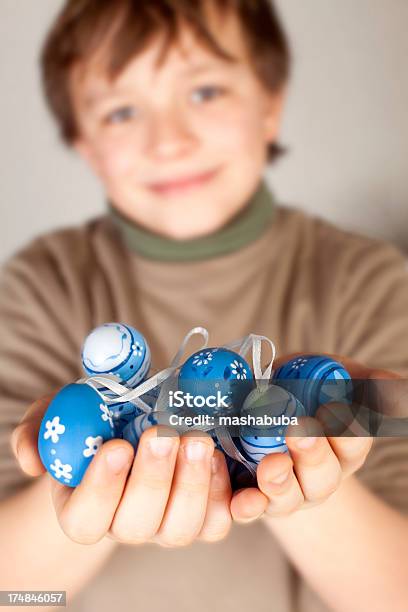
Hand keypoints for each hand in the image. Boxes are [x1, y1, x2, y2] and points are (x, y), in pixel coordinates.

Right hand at [10, 395, 231, 545]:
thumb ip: (34, 433)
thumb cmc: (90, 426)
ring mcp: (166, 524)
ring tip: (197, 439)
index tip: (116, 447)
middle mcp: (126, 524)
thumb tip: (33, 459)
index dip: (101, 489)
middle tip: (163, 434)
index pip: (85, 520)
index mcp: (82, 508)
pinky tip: (219, 456)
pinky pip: (217, 521)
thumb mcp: (54, 418)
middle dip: (152, 478)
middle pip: (138, 525)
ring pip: (181, 528)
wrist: (130, 430)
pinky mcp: (202, 516)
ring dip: (192, 484)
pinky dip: (223, 493)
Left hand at [230, 353, 400, 520]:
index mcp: (343, 448)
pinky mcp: (252, 497)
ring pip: (288, 498)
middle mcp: (318, 476)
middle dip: (313, 455)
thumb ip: (363, 381)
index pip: (354, 444)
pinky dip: (247, 507)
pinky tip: (244, 499)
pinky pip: (250, 510)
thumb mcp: (333, 379)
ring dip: (280, 483)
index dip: (348, 430)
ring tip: (271, 466)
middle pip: (323, 476)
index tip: (335, 410)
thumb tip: (394, 384)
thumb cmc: (304, 390)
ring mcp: (286, 492)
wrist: (260, 409)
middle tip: (300, 432)